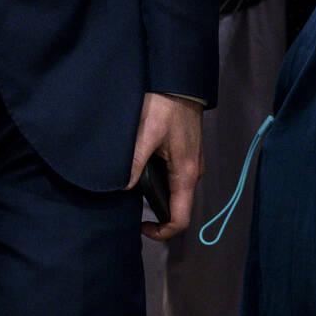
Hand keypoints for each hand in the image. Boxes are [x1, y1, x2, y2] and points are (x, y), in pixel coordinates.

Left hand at [131, 92, 202, 240]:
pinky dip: (160, 181)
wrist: (180, 83)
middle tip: (132, 206)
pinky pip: (175, 177)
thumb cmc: (166, 106)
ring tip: (134, 187)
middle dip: (156, 212)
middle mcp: (193, 173)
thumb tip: (122, 189)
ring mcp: (192, 163)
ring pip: (176, 191)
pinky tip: (142, 170)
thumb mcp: (146, 134)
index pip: (180, 219)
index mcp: (186, 174)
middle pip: (177, 207)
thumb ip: (135, 164)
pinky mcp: (187, 154)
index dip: (161, 232)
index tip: (142, 227)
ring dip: (157, 195)